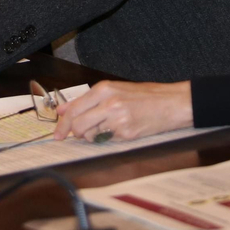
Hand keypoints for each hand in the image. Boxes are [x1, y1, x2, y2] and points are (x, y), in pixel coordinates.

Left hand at [52, 80, 192, 141]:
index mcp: (104, 89)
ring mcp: (117, 119)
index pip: (74, 109)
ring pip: (90, 135)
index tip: (57, 134)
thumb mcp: (115, 90)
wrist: (172, 103)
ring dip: (92, 137)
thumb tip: (64, 109)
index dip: (62, 124)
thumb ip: (88, 100)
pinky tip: (121, 129)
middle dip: (74, 133)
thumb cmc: (145, 95)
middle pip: (77, 125)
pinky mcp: (126, 133)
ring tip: (106, 128)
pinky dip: (109, 138)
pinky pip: (107, 141)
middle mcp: (108, 103)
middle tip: (79, 135)